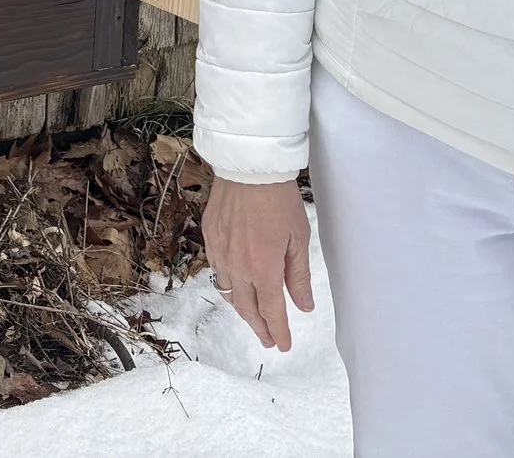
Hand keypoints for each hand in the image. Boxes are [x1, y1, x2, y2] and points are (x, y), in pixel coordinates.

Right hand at [201, 175, 314, 351]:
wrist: (249, 168)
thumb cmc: (279, 200)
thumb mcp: (298, 239)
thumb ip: (298, 276)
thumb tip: (304, 306)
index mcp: (263, 269)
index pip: (271, 312)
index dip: (278, 331)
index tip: (283, 345)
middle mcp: (237, 266)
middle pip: (247, 308)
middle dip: (259, 328)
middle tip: (268, 339)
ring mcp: (220, 252)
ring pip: (229, 292)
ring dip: (242, 309)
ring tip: (253, 318)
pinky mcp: (210, 237)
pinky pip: (217, 270)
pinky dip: (228, 284)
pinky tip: (236, 285)